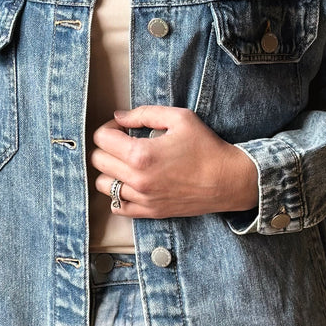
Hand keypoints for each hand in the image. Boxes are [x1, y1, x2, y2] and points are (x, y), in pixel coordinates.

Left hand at [90, 105, 257, 217]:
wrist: (227, 180)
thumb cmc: (206, 146)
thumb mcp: (179, 118)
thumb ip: (144, 113)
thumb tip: (118, 116)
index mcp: (141, 154)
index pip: (101, 139)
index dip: (109, 127)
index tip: (123, 127)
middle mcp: (137, 179)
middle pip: (97, 161)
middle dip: (107, 147)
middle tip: (123, 142)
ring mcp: (142, 199)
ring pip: (103, 185)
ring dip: (110, 171)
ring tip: (126, 163)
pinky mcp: (150, 212)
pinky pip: (117, 207)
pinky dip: (118, 195)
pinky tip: (131, 183)